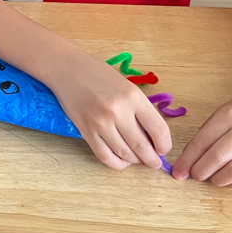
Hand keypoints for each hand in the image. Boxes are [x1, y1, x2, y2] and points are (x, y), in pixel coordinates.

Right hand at [51, 52, 170, 170]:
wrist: (67, 69)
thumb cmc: (98, 74)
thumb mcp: (126, 85)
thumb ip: (139, 109)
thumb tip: (151, 136)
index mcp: (133, 97)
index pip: (158, 130)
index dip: (164, 145)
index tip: (163, 149)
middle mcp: (118, 111)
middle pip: (142, 147)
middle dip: (152, 160)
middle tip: (154, 163)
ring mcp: (100, 122)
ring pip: (124, 154)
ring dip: (135, 161)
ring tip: (137, 159)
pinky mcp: (86, 130)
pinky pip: (104, 155)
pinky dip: (116, 163)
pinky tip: (122, 160)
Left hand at [173, 93, 231, 186]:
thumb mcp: (219, 117)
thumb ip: (204, 138)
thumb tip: (185, 165)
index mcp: (230, 115)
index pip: (202, 141)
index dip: (187, 160)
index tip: (178, 171)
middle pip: (219, 157)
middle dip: (201, 171)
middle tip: (194, 175)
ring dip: (217, 180)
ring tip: (210, 179)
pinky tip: (227, 181)